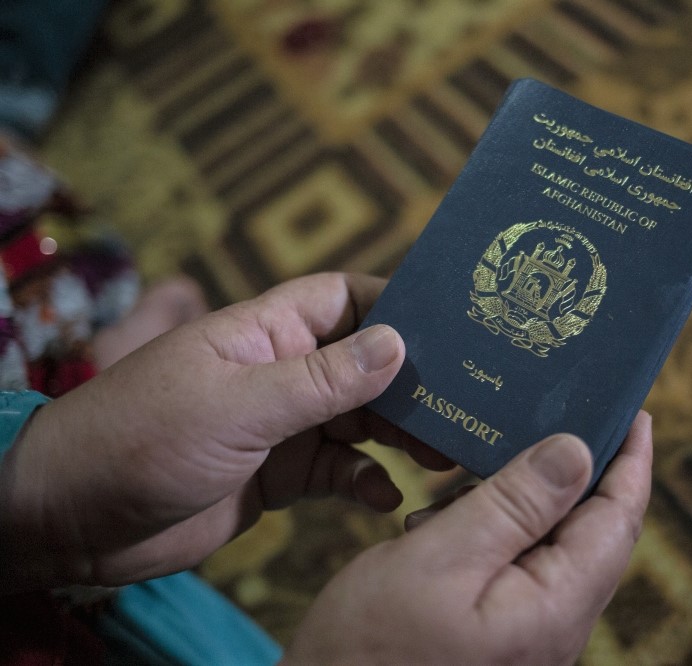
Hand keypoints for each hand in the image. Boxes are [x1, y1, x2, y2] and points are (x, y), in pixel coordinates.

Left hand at [0, 273, 450, 590]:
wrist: (77, 519)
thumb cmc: (142, 438)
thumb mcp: (238, 404)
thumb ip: (321, 379)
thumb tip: (398, 344)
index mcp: (267, 331)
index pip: (346, 299)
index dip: (397, 305)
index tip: (455, 324)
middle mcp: (282, 371)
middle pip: (365, 363)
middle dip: (414, 382)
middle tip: (466, 403)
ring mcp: (283, 424)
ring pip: (360, 418)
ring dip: (400, 434)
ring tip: (443, 451)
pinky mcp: (281, 474)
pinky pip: (339, 470)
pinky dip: (366, 481)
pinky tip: (388, 497)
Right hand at [284, 411, 652, 665]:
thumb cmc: (372, 651)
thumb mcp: (439, 561)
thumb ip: (512, 505)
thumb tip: (576, 453)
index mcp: (555, 605)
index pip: (619, 518)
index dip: (631, 461)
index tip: (633, 412)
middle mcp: (555, 625)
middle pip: (593, 531)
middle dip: (584, 470)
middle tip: (566, 412)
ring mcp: (529, 634)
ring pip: (553, 547)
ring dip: (529, 498)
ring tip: (490, 461)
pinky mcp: (499, 637)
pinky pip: (520, 569)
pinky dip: (497, 530)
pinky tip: (454, 516)